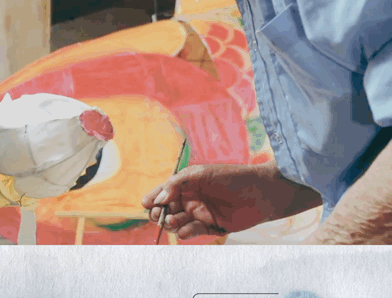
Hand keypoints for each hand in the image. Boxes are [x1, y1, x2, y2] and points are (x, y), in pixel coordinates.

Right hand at [141, 162, 287, 239]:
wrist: (261, 192)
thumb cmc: (230, 177)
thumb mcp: (199, 174)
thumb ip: (176, 184)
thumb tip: (158, 199)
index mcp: (186, 185)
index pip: (163, 192)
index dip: (152, 198)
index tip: (146, 204)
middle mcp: (190, 199)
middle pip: (166, 210)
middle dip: (159, 213)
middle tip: (160, 215)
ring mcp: (200, 214)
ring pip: (177, 222)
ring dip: (172, 223)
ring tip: (174, 221)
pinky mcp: (211, 227)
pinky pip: (193, 231)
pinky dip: (186, 233)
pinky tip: (184, 231)